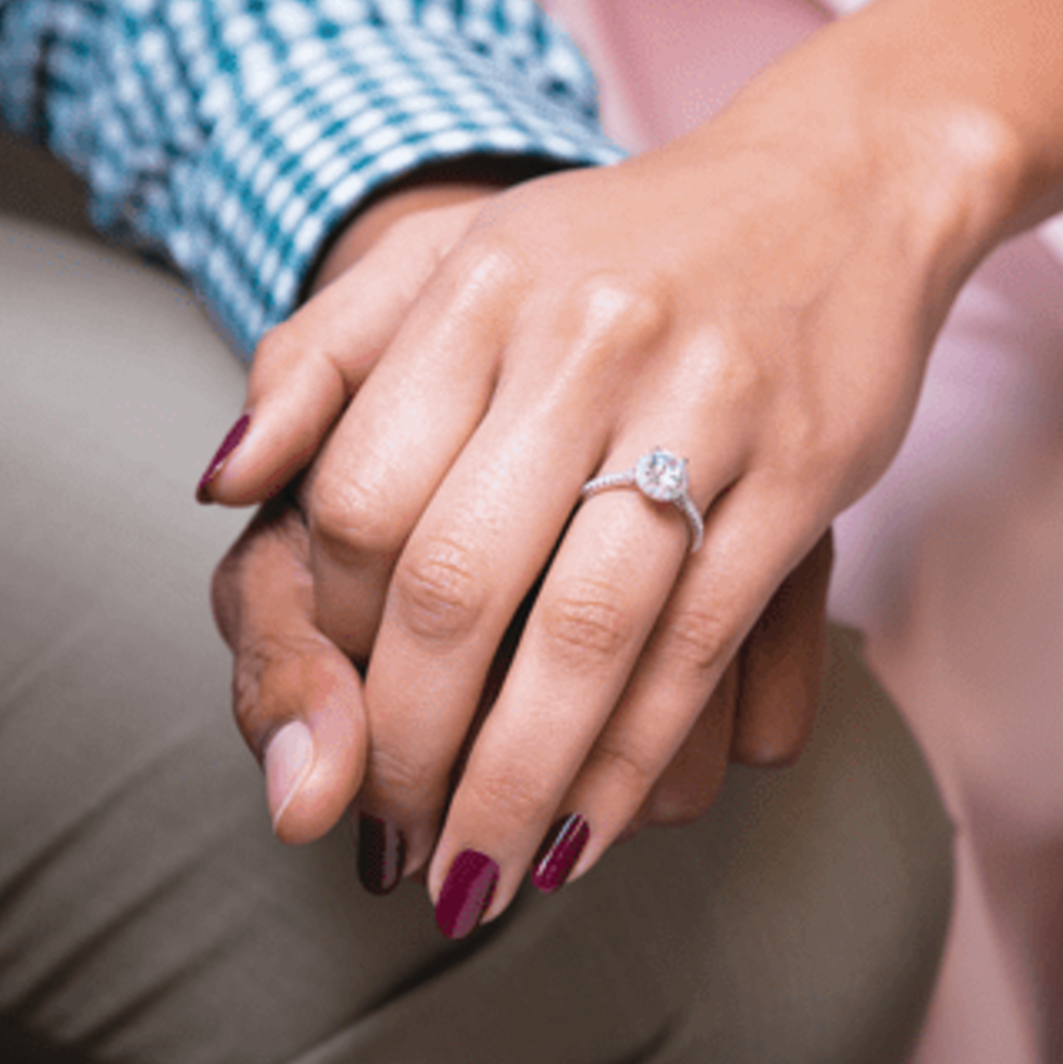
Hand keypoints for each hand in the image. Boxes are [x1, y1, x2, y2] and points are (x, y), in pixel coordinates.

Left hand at [204, 101, 981, 934]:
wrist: (840, 184)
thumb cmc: (621, 246)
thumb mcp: (457, 257)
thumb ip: (321, 358)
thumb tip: (222, 489)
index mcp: (479, 286)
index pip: (363, 499)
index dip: (341, 633)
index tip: (344, 712)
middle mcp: (583, 342)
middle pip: (457, 584)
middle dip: (411, 745)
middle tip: (394, 839)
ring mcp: (704, 409)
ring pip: (583, 637)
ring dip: (517, 784)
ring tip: (477, 879)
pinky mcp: (802, 477)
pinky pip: (700, 646)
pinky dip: (635, 759)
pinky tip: (589, 830)